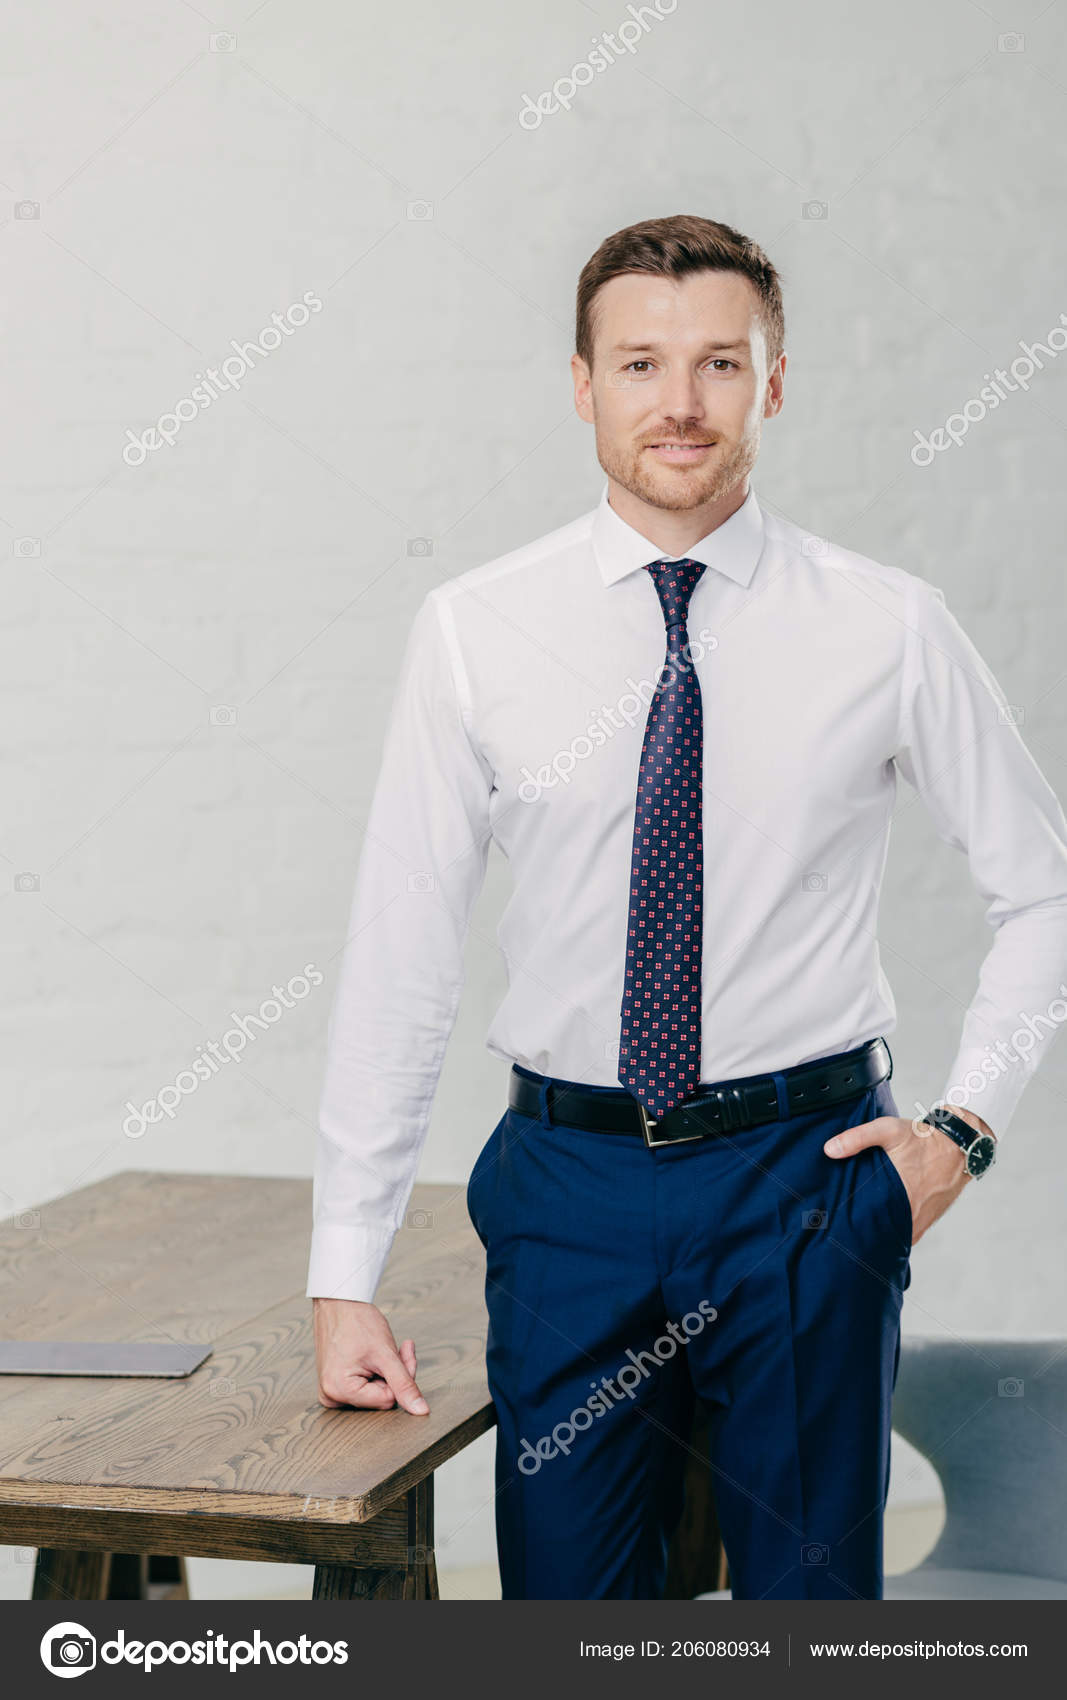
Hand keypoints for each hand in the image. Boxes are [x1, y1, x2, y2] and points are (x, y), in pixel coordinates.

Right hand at [312, 1296, 429, 1413]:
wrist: (339, 1301)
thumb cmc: (357, 1321)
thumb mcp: (386, 1354)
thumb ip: (404, 1384)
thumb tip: (421, 1411)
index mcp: (339, 1392)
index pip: (388, 1400)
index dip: (401, 1378)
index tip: (404, 1352)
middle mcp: (331, 1396)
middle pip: (381, 1398)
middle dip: (394, 1374)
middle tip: (399, 1349)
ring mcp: (332, 1390)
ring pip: (376, 1392)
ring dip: (387, 1371)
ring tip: (383, 1349)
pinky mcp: (336, 1383)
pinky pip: (365, 1386)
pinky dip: (375, 1371)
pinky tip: (375, 1354)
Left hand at [821, 1106, 993, 1246]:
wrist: (961, 1145)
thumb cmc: (925, 1138)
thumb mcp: (888, 1130)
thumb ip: (858, 1138)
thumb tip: (830, 1150)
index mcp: (899, 1195)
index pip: (870, 1223)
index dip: (852, 1226)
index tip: (837, 1225)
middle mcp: (912, 1213)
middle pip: (881, 1233)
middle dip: (864, 1233)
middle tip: (844, 1229)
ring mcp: (923, 1219)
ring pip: (896, 1235)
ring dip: (881, 1233)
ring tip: (861, 1228)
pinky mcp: (930, 1219)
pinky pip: (909, 1232)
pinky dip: (896, 1230)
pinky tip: (883, 1224)